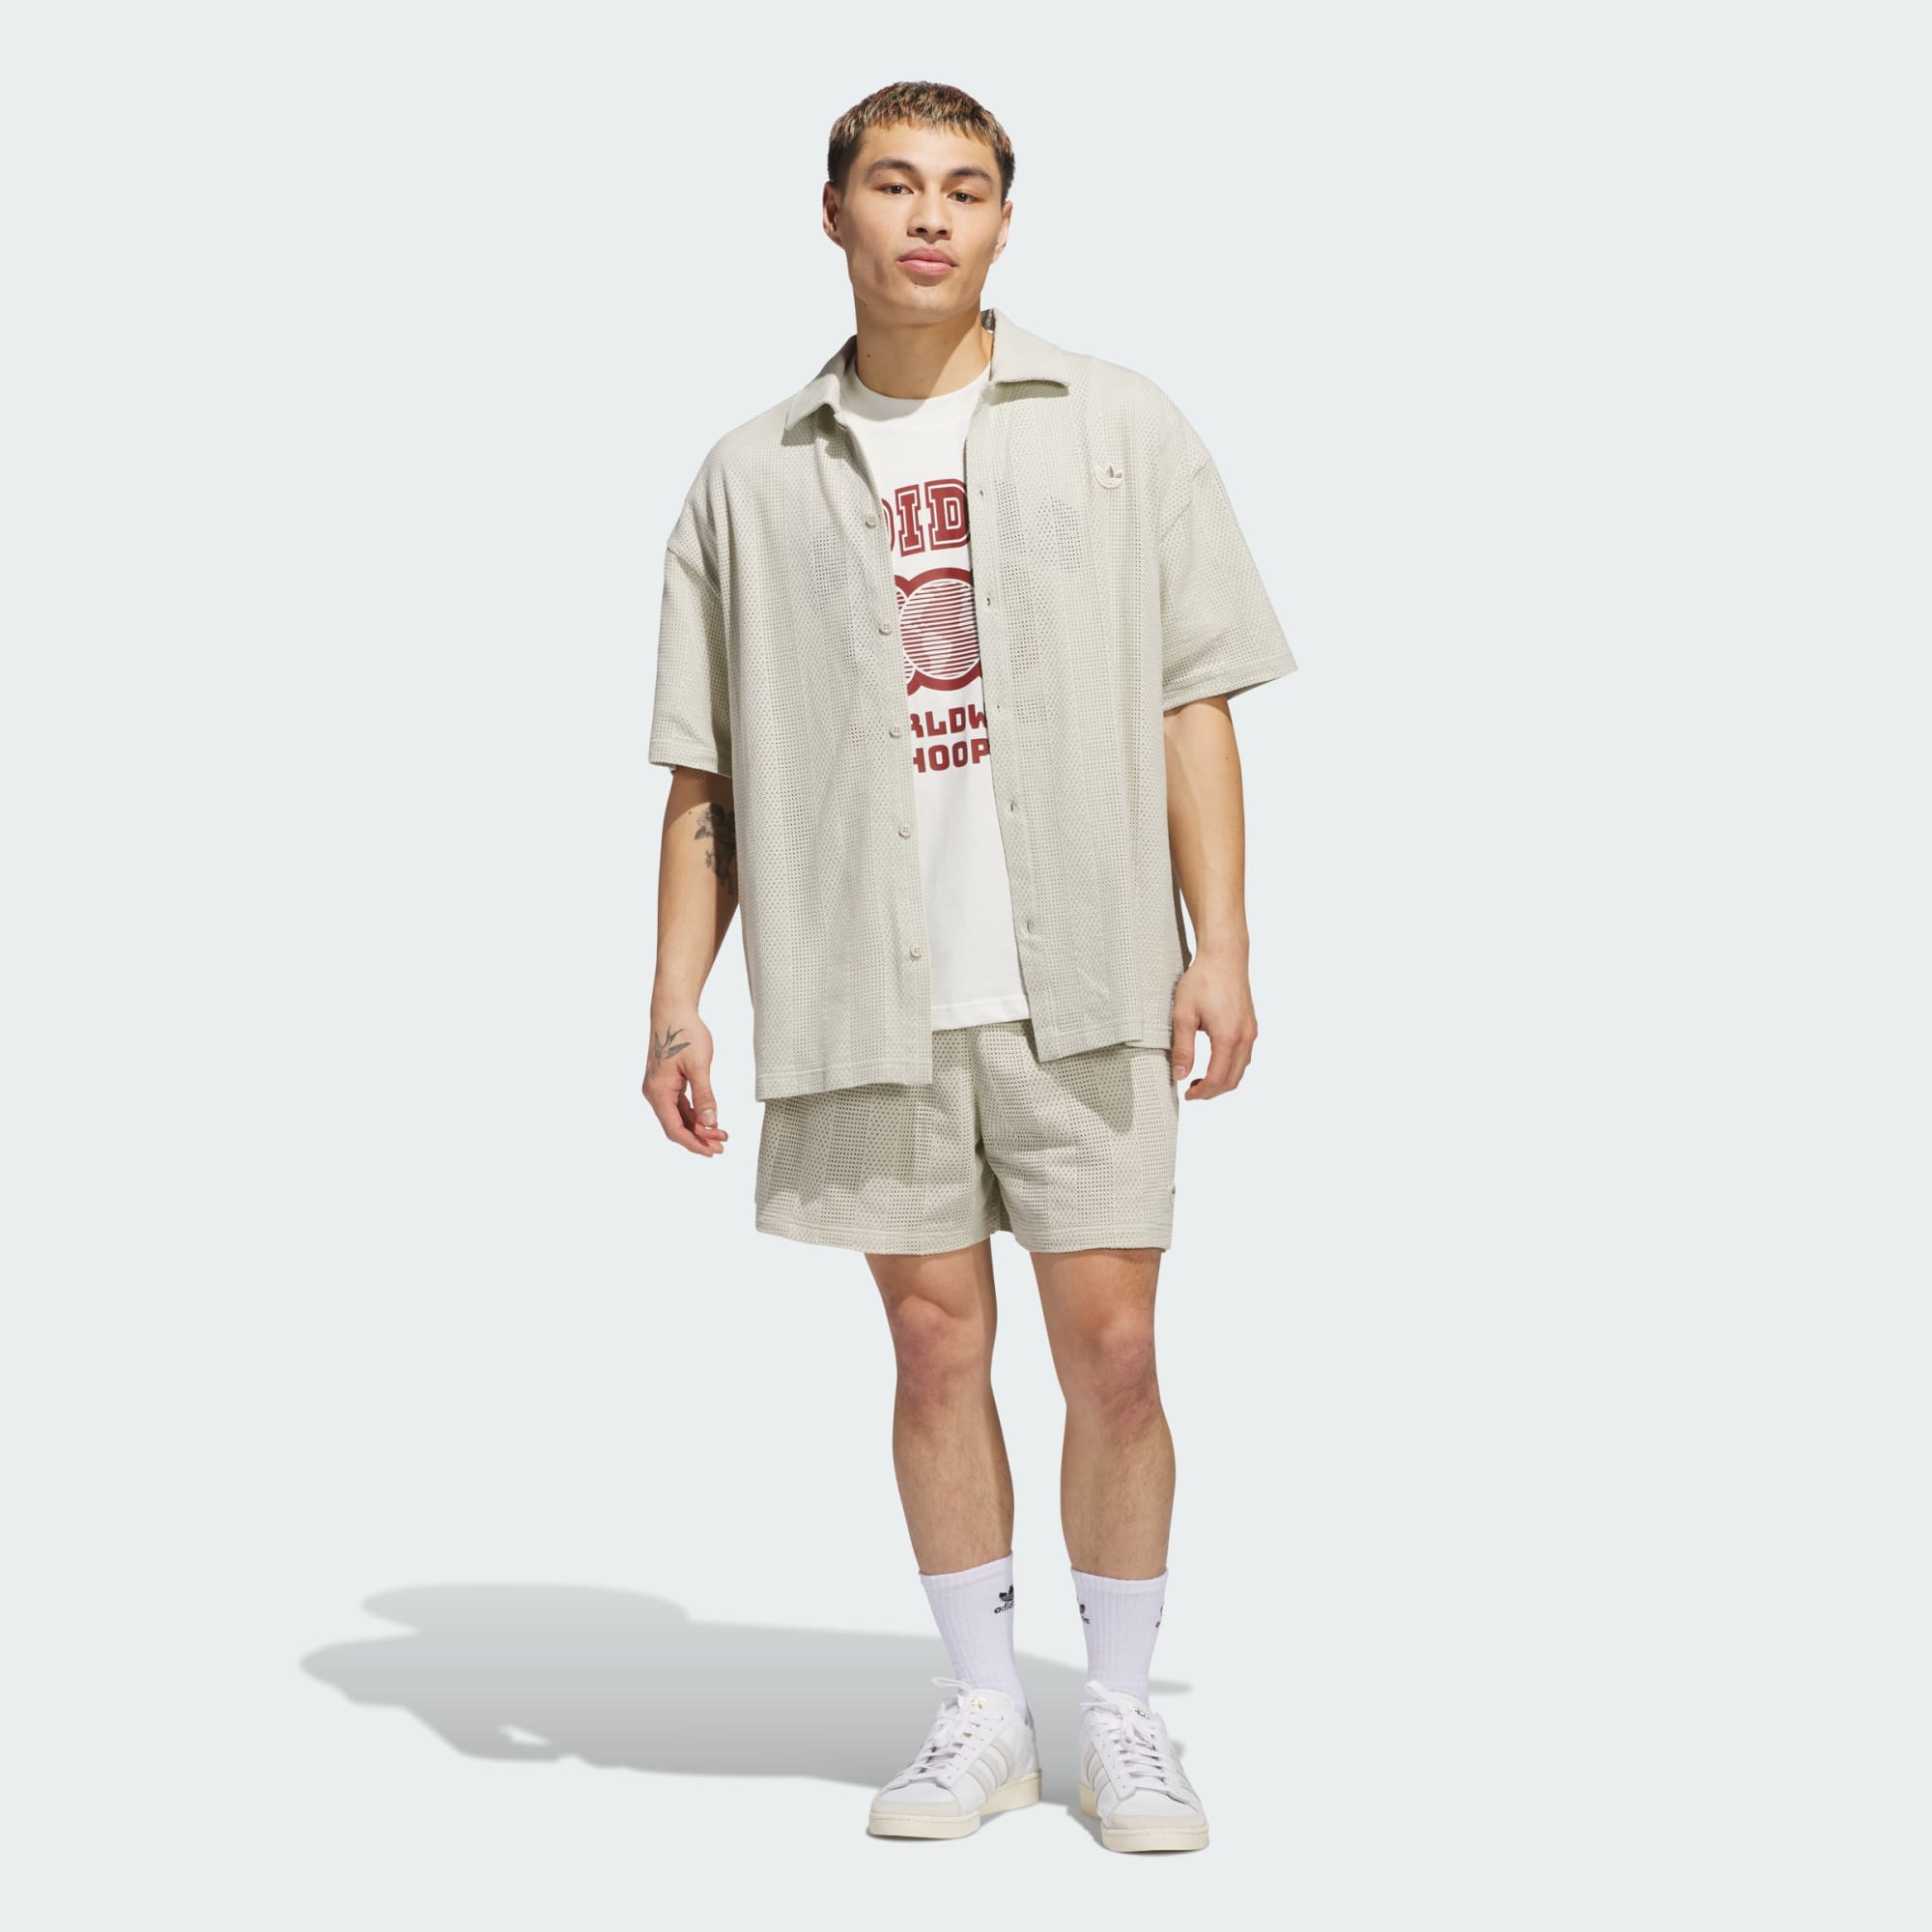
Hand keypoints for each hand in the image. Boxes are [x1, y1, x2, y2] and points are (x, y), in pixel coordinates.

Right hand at [643, 1011, 729, 1154]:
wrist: (673, 1010)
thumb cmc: (684, 1034)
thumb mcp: (699, 1066)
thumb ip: (704, 1096)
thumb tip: (710, 1123)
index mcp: (658, 1092)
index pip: (674, 1129)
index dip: (694, 1143)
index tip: (712, 1152)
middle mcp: (655, 1093)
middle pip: (676, 1126)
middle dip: (699, 1138)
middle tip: (721, 1146)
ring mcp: (659, 1087)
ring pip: (678, 1116)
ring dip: (698, 1127)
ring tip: (721, 1135)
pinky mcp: (666, 1081)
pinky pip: (679, 1105)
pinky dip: (694, 1114)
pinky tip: (710, 1119)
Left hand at [1170, 954, 1258, 1099]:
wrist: (1224, 956)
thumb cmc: (1203, 980)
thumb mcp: (1184, 1015)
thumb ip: (1183, 1048)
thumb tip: (1180, 1074)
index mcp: (1228, 1037)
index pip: (1218, 1079)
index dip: (1202, 1092)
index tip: (1188, 1094)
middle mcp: (1244, 1037)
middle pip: (1232, 1079)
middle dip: (1212, 1091)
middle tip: (1192, 1091)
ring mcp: (1250, 1031)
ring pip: (1241, 1069)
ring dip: (1223, 1080)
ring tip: (1201, 1079)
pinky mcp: (1251, 1025)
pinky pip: (1245, 1056)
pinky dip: (1231, 1067)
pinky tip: (1216, 1062)